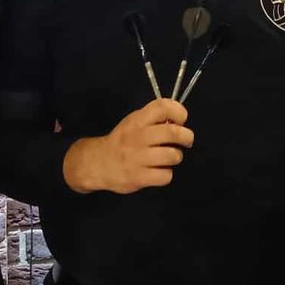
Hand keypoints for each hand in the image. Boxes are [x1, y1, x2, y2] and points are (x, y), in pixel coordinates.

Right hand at [63, 98, 192, 192]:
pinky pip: (165, 176)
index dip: (179, 112)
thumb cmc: (122, 141)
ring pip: (173, 156)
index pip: (163, 107)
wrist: (98, 163)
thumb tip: (179, 120)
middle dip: (186, 137)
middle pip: (173, 133)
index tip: (180, 121)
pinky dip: (166, 175)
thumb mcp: (134, 122)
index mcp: (138, 120)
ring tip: (168, 158)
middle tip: (185, 140)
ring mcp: (137, 158)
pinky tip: (158, 171)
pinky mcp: (138, 177)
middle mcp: (138, 137)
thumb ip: (154, 119)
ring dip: (176, 157)